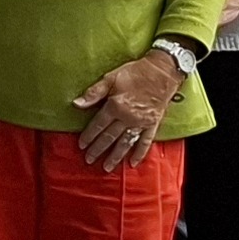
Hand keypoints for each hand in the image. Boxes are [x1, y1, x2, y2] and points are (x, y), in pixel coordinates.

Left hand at [70, 51, 185, 170]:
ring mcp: (141, 123)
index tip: (81, 145)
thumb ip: (93, 93)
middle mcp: (127, 118)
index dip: (88, 136)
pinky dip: (139, 153)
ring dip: (115, 156)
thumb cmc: (134, 73)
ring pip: (125, 143)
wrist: (162, 72)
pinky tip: (133, 163)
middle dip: (98, 149)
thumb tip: (76, 104)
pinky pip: (145, 142)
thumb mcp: (110, 78)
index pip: (98, 125)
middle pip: (109, 137)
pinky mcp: (153, 124)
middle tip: (89, 160)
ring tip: (107, 167)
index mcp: (115, 106)